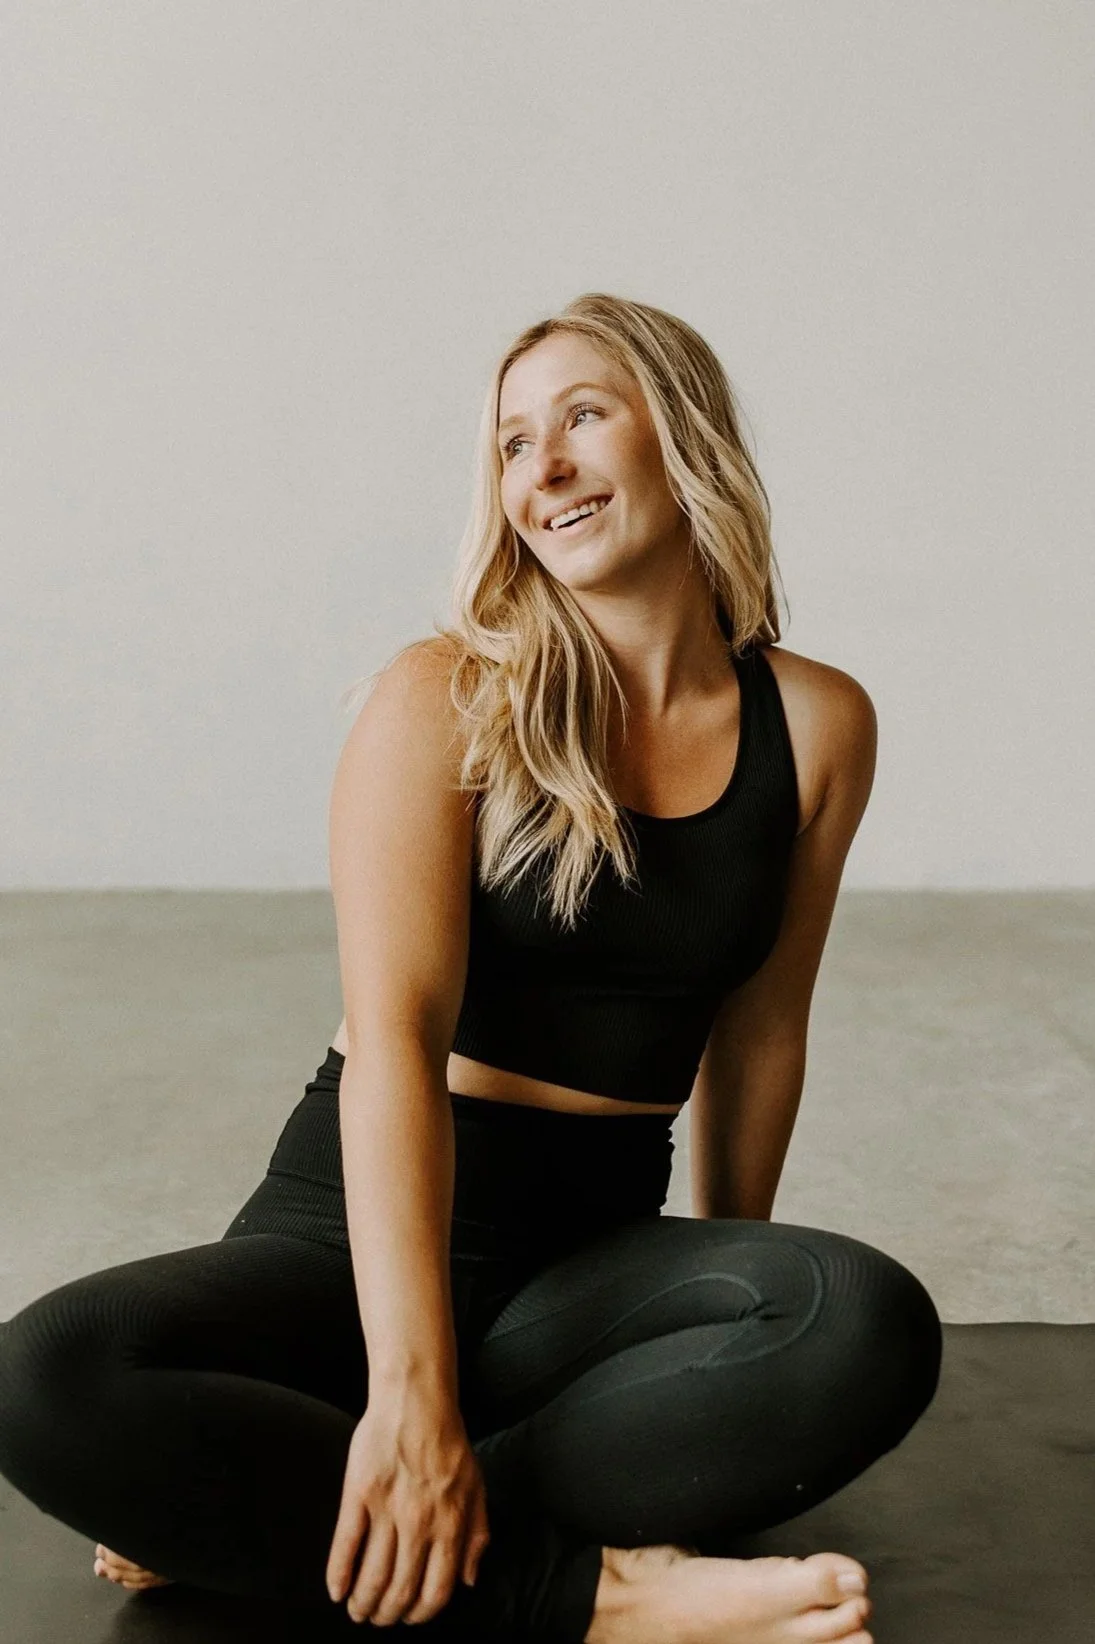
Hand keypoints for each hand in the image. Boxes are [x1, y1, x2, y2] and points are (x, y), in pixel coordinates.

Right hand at [326, 1393, 490, 1626]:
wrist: (416, 1401)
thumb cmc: (449, 1444)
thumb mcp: (477, 1488)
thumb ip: (477, 1536)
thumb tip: (468, 1581)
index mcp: (451, 1524)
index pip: (436, 1592)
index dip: (420, 1614)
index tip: (409, 1618)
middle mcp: (420, 1523)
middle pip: (400, 1591)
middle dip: (387, 1615)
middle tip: (378, 1619)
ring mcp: (387, 1509)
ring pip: (372, 1576)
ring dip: (363, 1603)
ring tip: (357, 1610)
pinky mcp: (359, 1493)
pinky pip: (346, 1545)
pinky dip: (338, 1575)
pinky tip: (336, 1591)